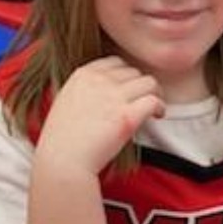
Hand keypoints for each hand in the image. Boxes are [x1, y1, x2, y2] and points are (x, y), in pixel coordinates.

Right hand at [36, 56, 164, 173]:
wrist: (63, 161)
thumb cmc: (63, 140)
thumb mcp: (66, 101)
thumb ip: (85, 90)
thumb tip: (106, 90)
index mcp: (82, 75)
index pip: (115, 62)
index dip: (126, 76)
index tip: (129, 89)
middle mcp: (99, 81)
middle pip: (134, 72)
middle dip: (140, 86)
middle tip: (142, 101)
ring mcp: (114, 97)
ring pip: (149, 82)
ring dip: (154, 94)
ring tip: (153, 108)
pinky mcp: (127, 116)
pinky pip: (154, 101)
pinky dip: (159, 107)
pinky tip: (157, 116)